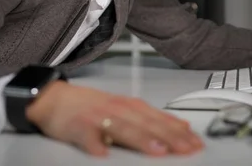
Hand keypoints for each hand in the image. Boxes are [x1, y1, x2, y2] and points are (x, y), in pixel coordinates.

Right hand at [26, 81, 203, 156]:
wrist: (55, 98)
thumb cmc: (92, 106)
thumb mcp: (126, 108)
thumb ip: (151, 118)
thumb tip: (181, 126)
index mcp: (132, 106)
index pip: (161, 119)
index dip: (180, 131)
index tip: (196, 142)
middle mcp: (119, 109)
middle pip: (148, 124)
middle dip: (170, 137)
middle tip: (186, 149)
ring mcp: (99, 117)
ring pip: (124, 128)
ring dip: (142, 140)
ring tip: (157, 151)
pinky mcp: (78, 126)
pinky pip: (88, 137)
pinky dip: (97, 145)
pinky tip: (104, 154)